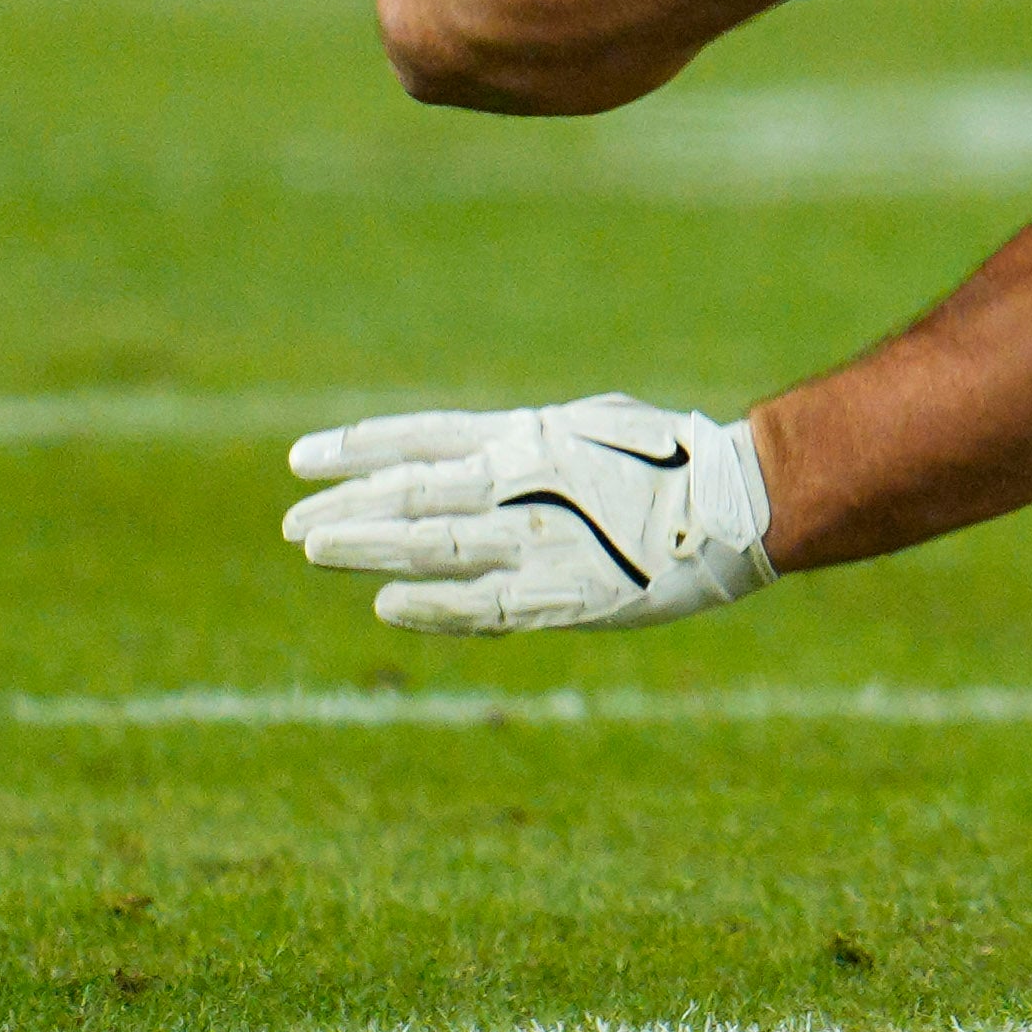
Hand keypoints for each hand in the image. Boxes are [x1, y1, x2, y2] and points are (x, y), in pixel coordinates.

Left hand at [281, 396, 779, 633]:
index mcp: (529, 438)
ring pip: (432, 543)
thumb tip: (473, 450)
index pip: (422, 438)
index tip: (302, 459)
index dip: (358, 448)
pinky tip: (387, 603)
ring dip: (368, 546)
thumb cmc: (674, 460)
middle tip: (292, 522)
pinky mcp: (562, 593)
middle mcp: (523, 482)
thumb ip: (529, 444)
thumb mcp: (591, 427)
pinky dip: (430, 604)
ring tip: (315, 549)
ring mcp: (538, 539)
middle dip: (347, 505)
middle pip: (413, 492)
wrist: (739, 505)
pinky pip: (481, 604)